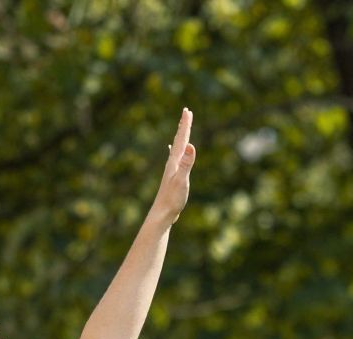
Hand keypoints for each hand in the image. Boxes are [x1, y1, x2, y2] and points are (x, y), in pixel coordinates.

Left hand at [148, 108, 195, 226]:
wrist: (162, 214)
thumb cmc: (172, 199)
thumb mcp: (182, 180)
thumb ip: (187, 163)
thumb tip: (190, 145)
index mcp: (175, 162)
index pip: (182, 140)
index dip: (185, 125)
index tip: (188, 111)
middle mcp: (172, 164)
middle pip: (179, 141)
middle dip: (183, 126)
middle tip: (186, 113)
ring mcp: (171, 171)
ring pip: (177, 149)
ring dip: (180, 138)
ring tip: (181, 130)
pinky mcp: (172, 178)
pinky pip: (175, 159)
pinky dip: (175, 153)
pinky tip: (172, 153)